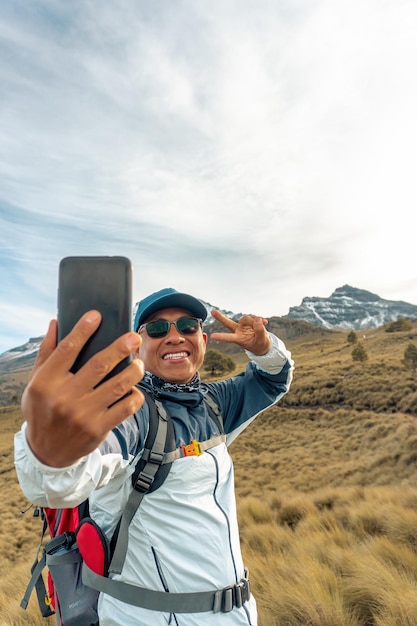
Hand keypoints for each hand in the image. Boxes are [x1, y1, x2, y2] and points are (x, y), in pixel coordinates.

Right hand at [22, 311, 144, 467]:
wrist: (47, 451)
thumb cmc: (42, 410)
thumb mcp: (36, 382)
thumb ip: (47, 353)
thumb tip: (55, 323)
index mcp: (47, 382)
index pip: (67, 350)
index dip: (82, 330)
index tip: (96, 316)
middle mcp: (65, 397)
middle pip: (98, 365)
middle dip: (120, 348)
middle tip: (133, 337)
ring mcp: (83, 414)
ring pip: (118, 385)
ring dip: (134, 370)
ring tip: (138, 363)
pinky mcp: (99, 428)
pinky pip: (126, 407)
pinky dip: (135, 395)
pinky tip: (134, 388)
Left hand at [209, 309, 270, 355]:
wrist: (263, 343)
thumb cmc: (260, 344)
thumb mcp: (261, 340)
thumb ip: (259, 330)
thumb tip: (257, 319)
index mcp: (239, 339)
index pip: (229, 337)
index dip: (221, 337)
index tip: (212, 336)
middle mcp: (238, 331)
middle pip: (228, 322)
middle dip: (220, 317)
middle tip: (212, 311)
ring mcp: (242, 325)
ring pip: (246, 318)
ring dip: (255, 321)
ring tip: (263, 325)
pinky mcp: (248, 321)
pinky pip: (253, 317)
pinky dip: (259, 319)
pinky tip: (265, 322)